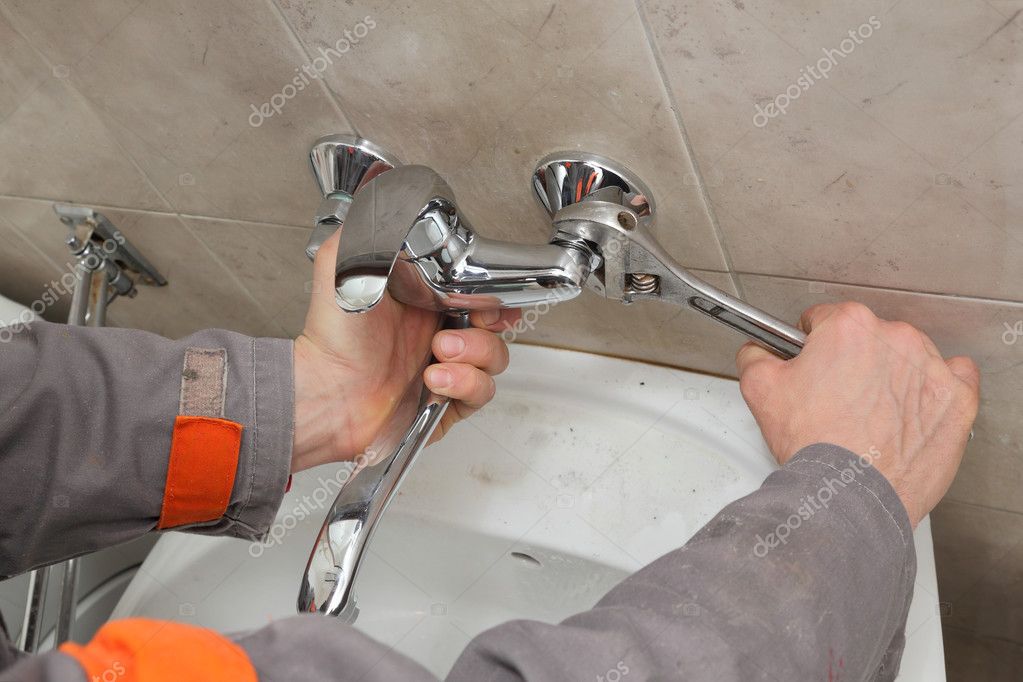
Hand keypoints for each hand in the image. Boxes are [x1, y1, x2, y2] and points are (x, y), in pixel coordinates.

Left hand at [290, 230, 519, 472]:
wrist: (325, 392)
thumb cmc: (330, 337)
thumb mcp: (341, 264)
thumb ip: (364, 228)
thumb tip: (390, 202)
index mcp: (424, 302)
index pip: (479, 292)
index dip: (492, 293)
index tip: (488, 295)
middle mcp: (438, 334)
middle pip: (495, 325)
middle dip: (491, 322)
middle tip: (464, 323)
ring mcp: (445, 370)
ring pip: (495, 359)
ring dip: (475, 354)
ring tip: (439, 352)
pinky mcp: (446, 405)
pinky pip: (481, 393)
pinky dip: (465, 384)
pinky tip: (435, 378)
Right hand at [735, 302, 978, 526]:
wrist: (851, 495)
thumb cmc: (815, 446)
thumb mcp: (760, 391)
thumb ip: (755, 356)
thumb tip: (759, 351)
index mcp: (849, 327)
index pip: (825, 319)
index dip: (812, 347)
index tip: (813, 367)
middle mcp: (894, 338)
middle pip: (867, 337)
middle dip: (852, 362)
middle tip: (836, 398)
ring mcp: (931, 367)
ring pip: (907, 356)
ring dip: (890, 375)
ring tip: (870, 413)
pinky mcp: (957, 398)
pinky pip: (953, 376)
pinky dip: (934, 387)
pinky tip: (912, 406)